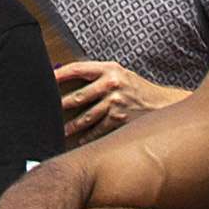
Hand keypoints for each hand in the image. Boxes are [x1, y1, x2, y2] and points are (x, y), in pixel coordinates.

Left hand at [58, 58, 189, 138]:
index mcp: (109, 69)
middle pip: (78, 96)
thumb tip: (67, 76)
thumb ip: (97, 75)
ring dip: (71, 126)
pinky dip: (87, 136)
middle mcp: (111, 85)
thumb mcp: (119, 74)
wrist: (162, 104)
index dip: (59, 74)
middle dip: (60, 105)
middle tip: (46, 111)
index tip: (46, 79)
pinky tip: (79, 139)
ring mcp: (115, 104)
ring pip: (85, 117)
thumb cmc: (137, 88)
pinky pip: (97, 130)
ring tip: (60, 130)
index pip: (78, 69)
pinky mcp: (119, 120)